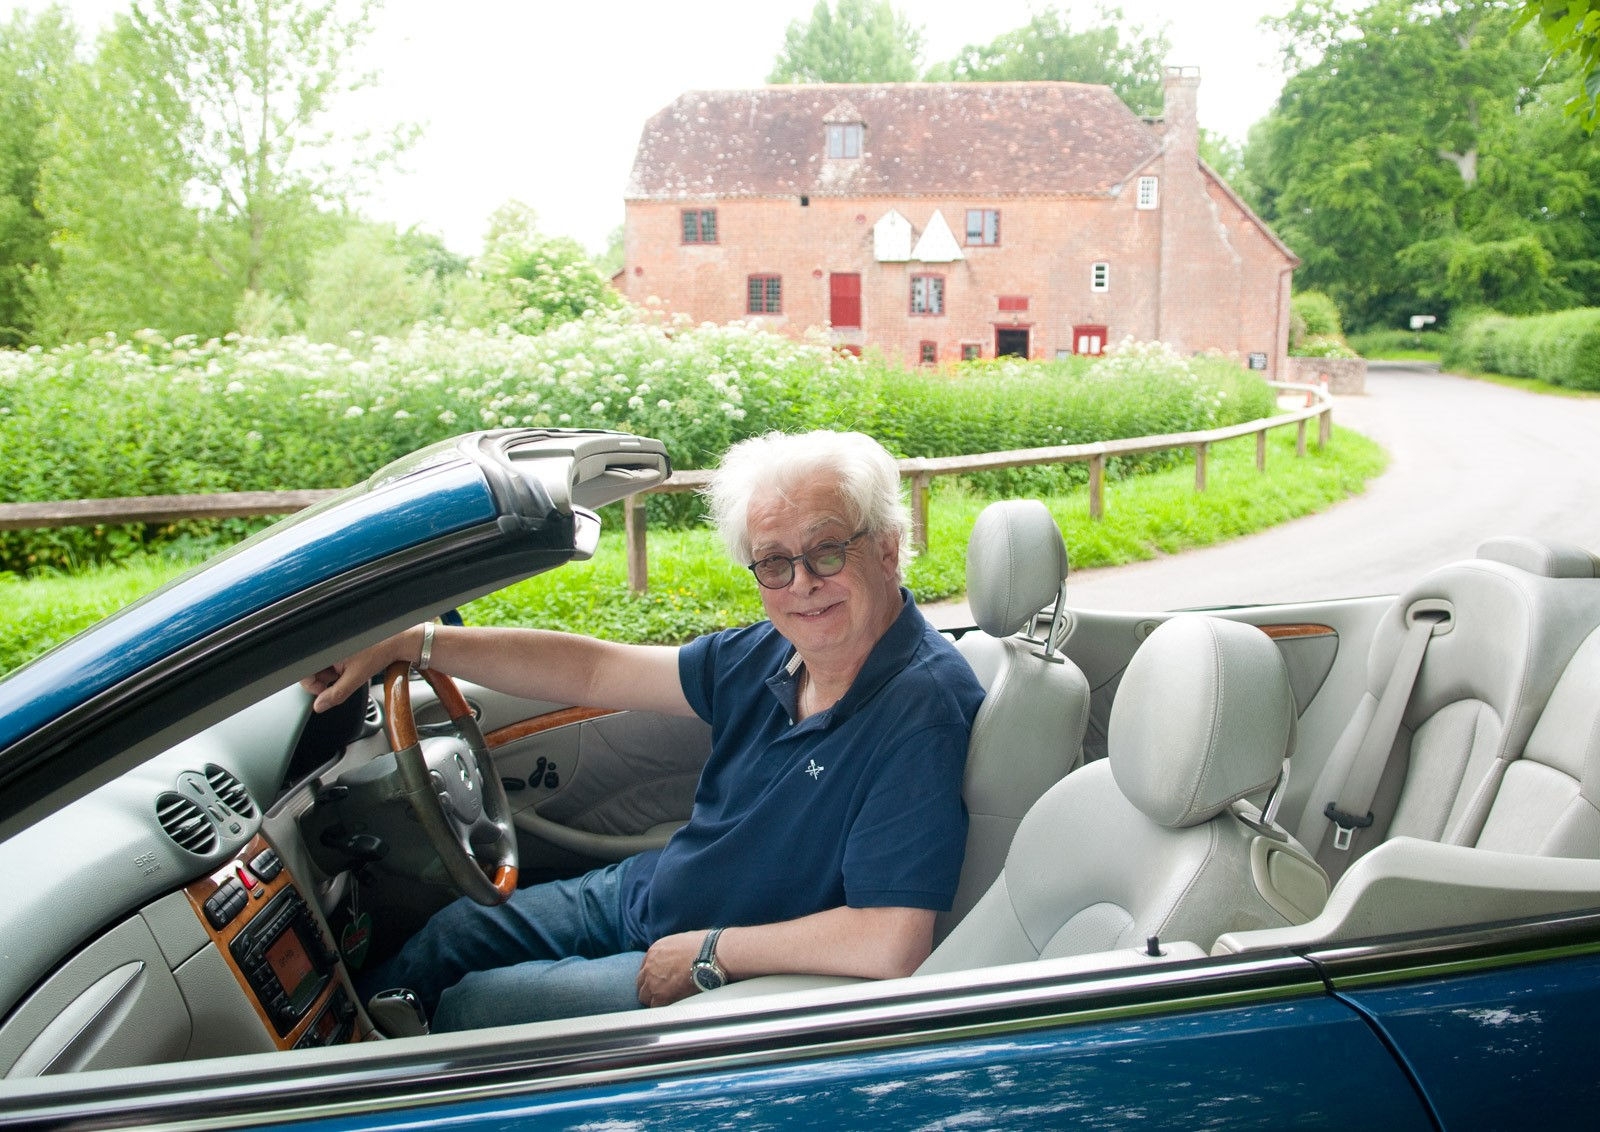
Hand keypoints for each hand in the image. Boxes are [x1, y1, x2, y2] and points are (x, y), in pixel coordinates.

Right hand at [300, 627, 420, 712]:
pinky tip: (348, 664)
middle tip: (341, 679)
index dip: (311, 686)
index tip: (325, 692)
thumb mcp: (357, 677)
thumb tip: (319, 706)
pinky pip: (327, 660)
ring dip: (330, 674)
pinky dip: (335, 667)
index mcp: (324, 648)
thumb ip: (336, 694)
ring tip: (348, 669)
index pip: (302, 672)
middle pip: (309, 669)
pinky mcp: (336, 643)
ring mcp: (330, 642)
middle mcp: (324, 642)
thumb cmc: (379, 652)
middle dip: (323, 680)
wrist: (395, 640)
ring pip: (318, 666)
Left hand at [636, 930, 703, 1007]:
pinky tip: (673, 1006)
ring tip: (669, 1001)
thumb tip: (676, 959)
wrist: (712, 955)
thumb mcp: (681, 941)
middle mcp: (649, 966)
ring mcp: (653, 982)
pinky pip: (655, 1008)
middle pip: (641, 983)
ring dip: (655, 999)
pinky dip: (663, 1008)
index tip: (660, 980)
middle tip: (663, 993)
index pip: (645, 968)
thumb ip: (672, 952)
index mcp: (655, 951)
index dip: (653, 976)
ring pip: (645, 997)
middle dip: (650, 988)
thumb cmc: (705, 947)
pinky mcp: (661, 996)